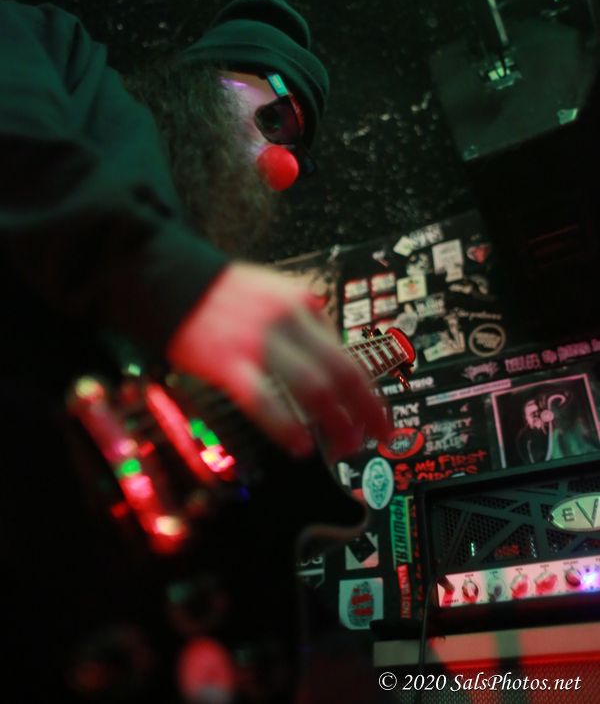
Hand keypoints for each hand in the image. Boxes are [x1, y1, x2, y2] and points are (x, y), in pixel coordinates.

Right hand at [166, 262, 388, 458]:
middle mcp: (289, 320)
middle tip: (373, 438)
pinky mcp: (228, 362)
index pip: (348, 354)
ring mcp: (259, 342)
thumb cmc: (224, 293)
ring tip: (343, 446)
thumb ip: (305, 321)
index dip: (369, 392)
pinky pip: (265, 400)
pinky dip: (287, 426)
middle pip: (341, 372)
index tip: (378, 417)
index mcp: (303, 303)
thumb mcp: (275, 291)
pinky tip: (300, 445)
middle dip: (364, 411)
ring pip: (313, 386)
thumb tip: (332, 357)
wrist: (172, 280)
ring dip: (335, 422)